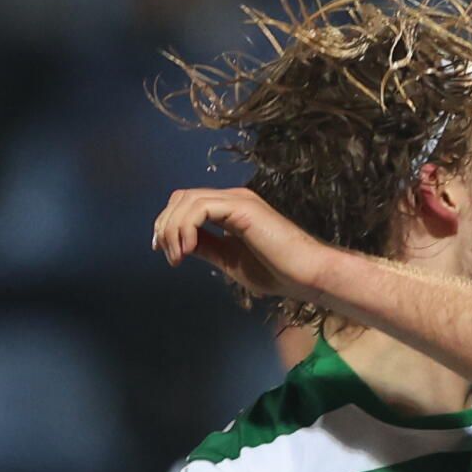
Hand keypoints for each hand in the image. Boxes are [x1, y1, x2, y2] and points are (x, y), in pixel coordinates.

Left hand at [153, 186, 326, 300]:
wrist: (306, 274)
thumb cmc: (276, 272)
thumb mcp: (229, 260)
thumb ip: (207, 248)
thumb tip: (182, 244)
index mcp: (230, 209)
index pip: (187, 204)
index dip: (169, 225)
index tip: (166, 253)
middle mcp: (232, 199)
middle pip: (182, 197)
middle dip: (166, 226)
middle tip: (169, 256)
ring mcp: (238, 200)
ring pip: (187, 200)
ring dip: (173, 230)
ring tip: (178, 257)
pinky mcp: (242, 207)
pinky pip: (200, 208)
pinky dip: (186, 228)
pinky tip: (189, 251)